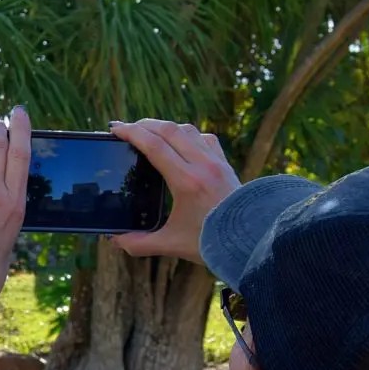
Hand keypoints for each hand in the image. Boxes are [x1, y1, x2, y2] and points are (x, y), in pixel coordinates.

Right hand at [108, 118, 238, 264]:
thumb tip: (115, 241)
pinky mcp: (226, 165)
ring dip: (165, 127)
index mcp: (187, 182)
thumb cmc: (213, 243)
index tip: (116, 129)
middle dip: (144, 125)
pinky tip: (180, 142)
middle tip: (127, 128)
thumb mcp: (172, 244)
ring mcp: (217, 162)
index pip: (154, 145)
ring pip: (188, 130)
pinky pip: (205, 138)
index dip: (131, 133)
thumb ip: (141, 243)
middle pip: (169, 130)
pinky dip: (188, 134)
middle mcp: (203, 165)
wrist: (253, 241)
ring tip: (150, 132)